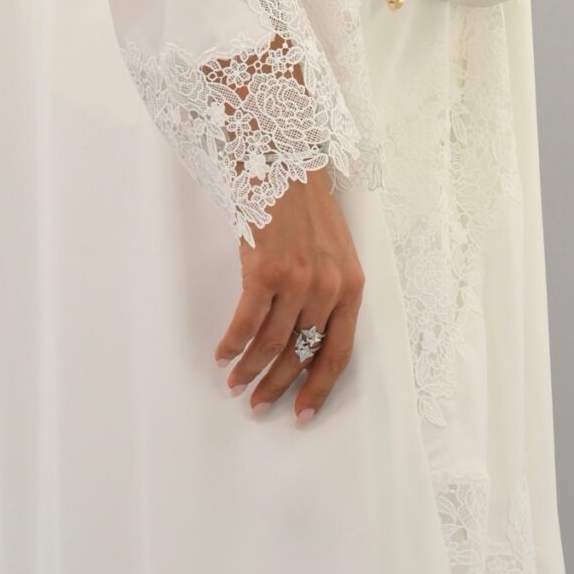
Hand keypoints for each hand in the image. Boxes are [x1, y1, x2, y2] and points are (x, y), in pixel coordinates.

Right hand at [214, 165, 363, 425]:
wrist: (282, 159)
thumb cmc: (304, 206)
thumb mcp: (332, 251)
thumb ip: (326, 292)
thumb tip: (303, 339)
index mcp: (351, 286)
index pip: (339, 352)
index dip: (319, 388)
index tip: (302, 413)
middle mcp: (328, 288)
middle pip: (302, 354)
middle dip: (278, 386)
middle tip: (259, 405)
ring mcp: (297, 280)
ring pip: (272, 344)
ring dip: (250, 370)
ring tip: (235, 385)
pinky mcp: (265, 271)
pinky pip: (246, 322)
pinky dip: (232, 344)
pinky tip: (222, 355)